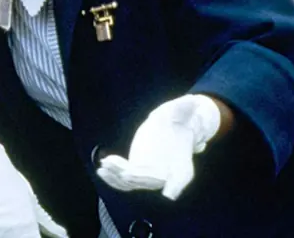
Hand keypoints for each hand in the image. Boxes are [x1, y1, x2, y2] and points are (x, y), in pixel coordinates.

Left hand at [96, 94, 220, 200]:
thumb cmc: (178, 120)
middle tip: (122, 169)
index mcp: (182, 164)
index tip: (168, 193)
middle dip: (136, 177)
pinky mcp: (135, 172)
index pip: (181, 178)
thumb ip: (184, 109)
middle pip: (150, 181)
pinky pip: (123, 182)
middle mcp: (165, 175)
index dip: (175, 185)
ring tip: (105, 165)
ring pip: (133, 183)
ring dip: (118, 177)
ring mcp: (148, 175)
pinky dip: (113, 179)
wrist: (172, 125)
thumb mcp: (181, 112)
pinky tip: (102, 170)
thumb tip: (191, 101)